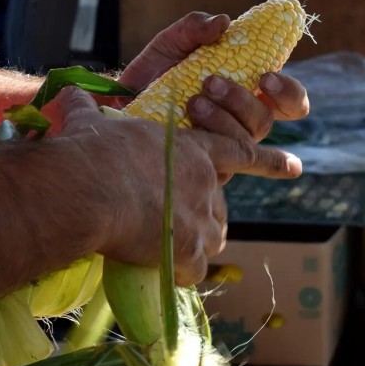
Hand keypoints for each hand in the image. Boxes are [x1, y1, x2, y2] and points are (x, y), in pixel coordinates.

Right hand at [53, 87, 298, 284]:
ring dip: (195, 244)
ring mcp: (201, 217)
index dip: (268, 161)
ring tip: (169, 248)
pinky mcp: (190, 250)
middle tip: (182, 221)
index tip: (295, 166)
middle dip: (205, 214)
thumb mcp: (94, 125)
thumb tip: (69, 93)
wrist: (89, 187)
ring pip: (212, 236)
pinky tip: (160, 271)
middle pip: (219, 203)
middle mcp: (205, 181)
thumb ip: (88, 112)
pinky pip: (194, 268)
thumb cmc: (91, 152)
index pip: (240, 151)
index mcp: (190, 148)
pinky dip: (179, 272)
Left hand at [113, 11, 309, 142]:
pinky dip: (204, 138)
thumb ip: (196, 27)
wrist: (119, 103)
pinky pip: (219, 161)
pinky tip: (184, 122)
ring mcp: (225, 149)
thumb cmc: (153, 73)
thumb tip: (224, 22)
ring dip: (221, 118)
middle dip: (242, 100)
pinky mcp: (205, 168)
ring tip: (191, 100)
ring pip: (243, 141)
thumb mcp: (172, 41)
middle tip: (211, 82)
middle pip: (266, 121)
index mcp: (248, 93)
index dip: (288, 93)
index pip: (290, 102)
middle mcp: (241, 123)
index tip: (266, 77)